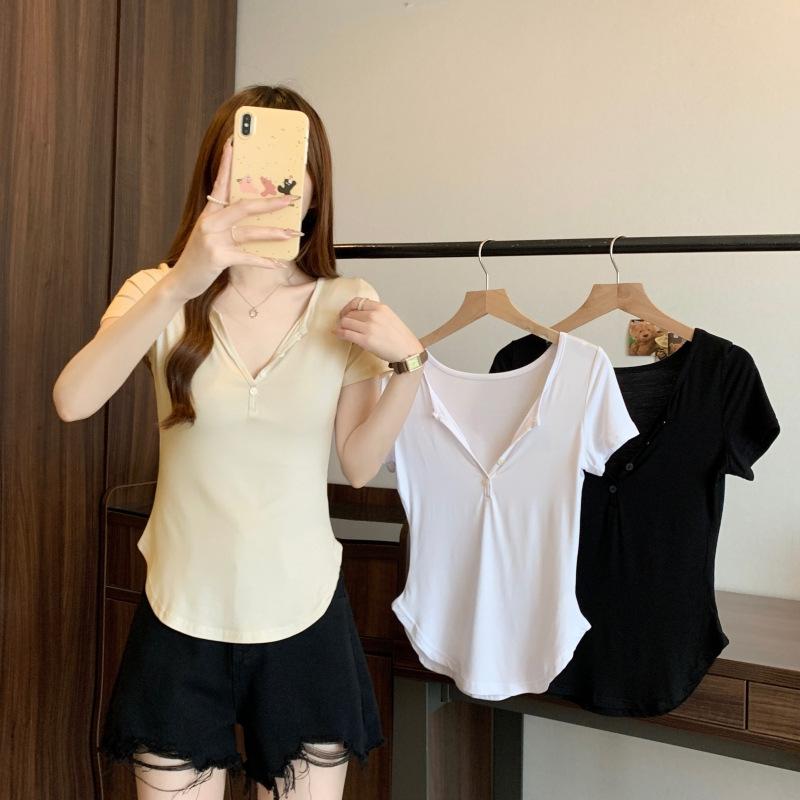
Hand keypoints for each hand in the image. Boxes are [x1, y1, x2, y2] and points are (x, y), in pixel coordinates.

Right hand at [169, 135, 303, 301]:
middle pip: (244, 206)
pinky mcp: (217, 257)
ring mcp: (213, 239)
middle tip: (290, 199)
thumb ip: (227, 223)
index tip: (233, 143)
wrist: (181, 279)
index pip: (219, 182)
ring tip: (293, 232)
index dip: (227, 163)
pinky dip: (264, 261)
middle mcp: (210, 222)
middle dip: (270, 203)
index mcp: (209, 213)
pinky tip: (278, 263)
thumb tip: (255, 217)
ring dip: (274, 233)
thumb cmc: (200, 257)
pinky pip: (247, 257)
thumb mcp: (209, 234)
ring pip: (249, 232)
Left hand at [333, 295, 422, 362]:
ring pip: (345, 322)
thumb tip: (359, 315)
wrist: (408, 352)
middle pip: (349, 313)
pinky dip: (339, 333)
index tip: (346, 313)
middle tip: (344, 325)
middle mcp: (374, 315)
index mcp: (381, 308)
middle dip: (345, 319)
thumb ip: (376, 313)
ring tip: (341, 330)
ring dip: (341, 326)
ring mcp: (369, 328)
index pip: (357, 301)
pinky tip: (338, 334)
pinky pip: (346, 333)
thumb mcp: (390, 318)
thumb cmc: (400, 338)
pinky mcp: (366, 340)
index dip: (348, 307)